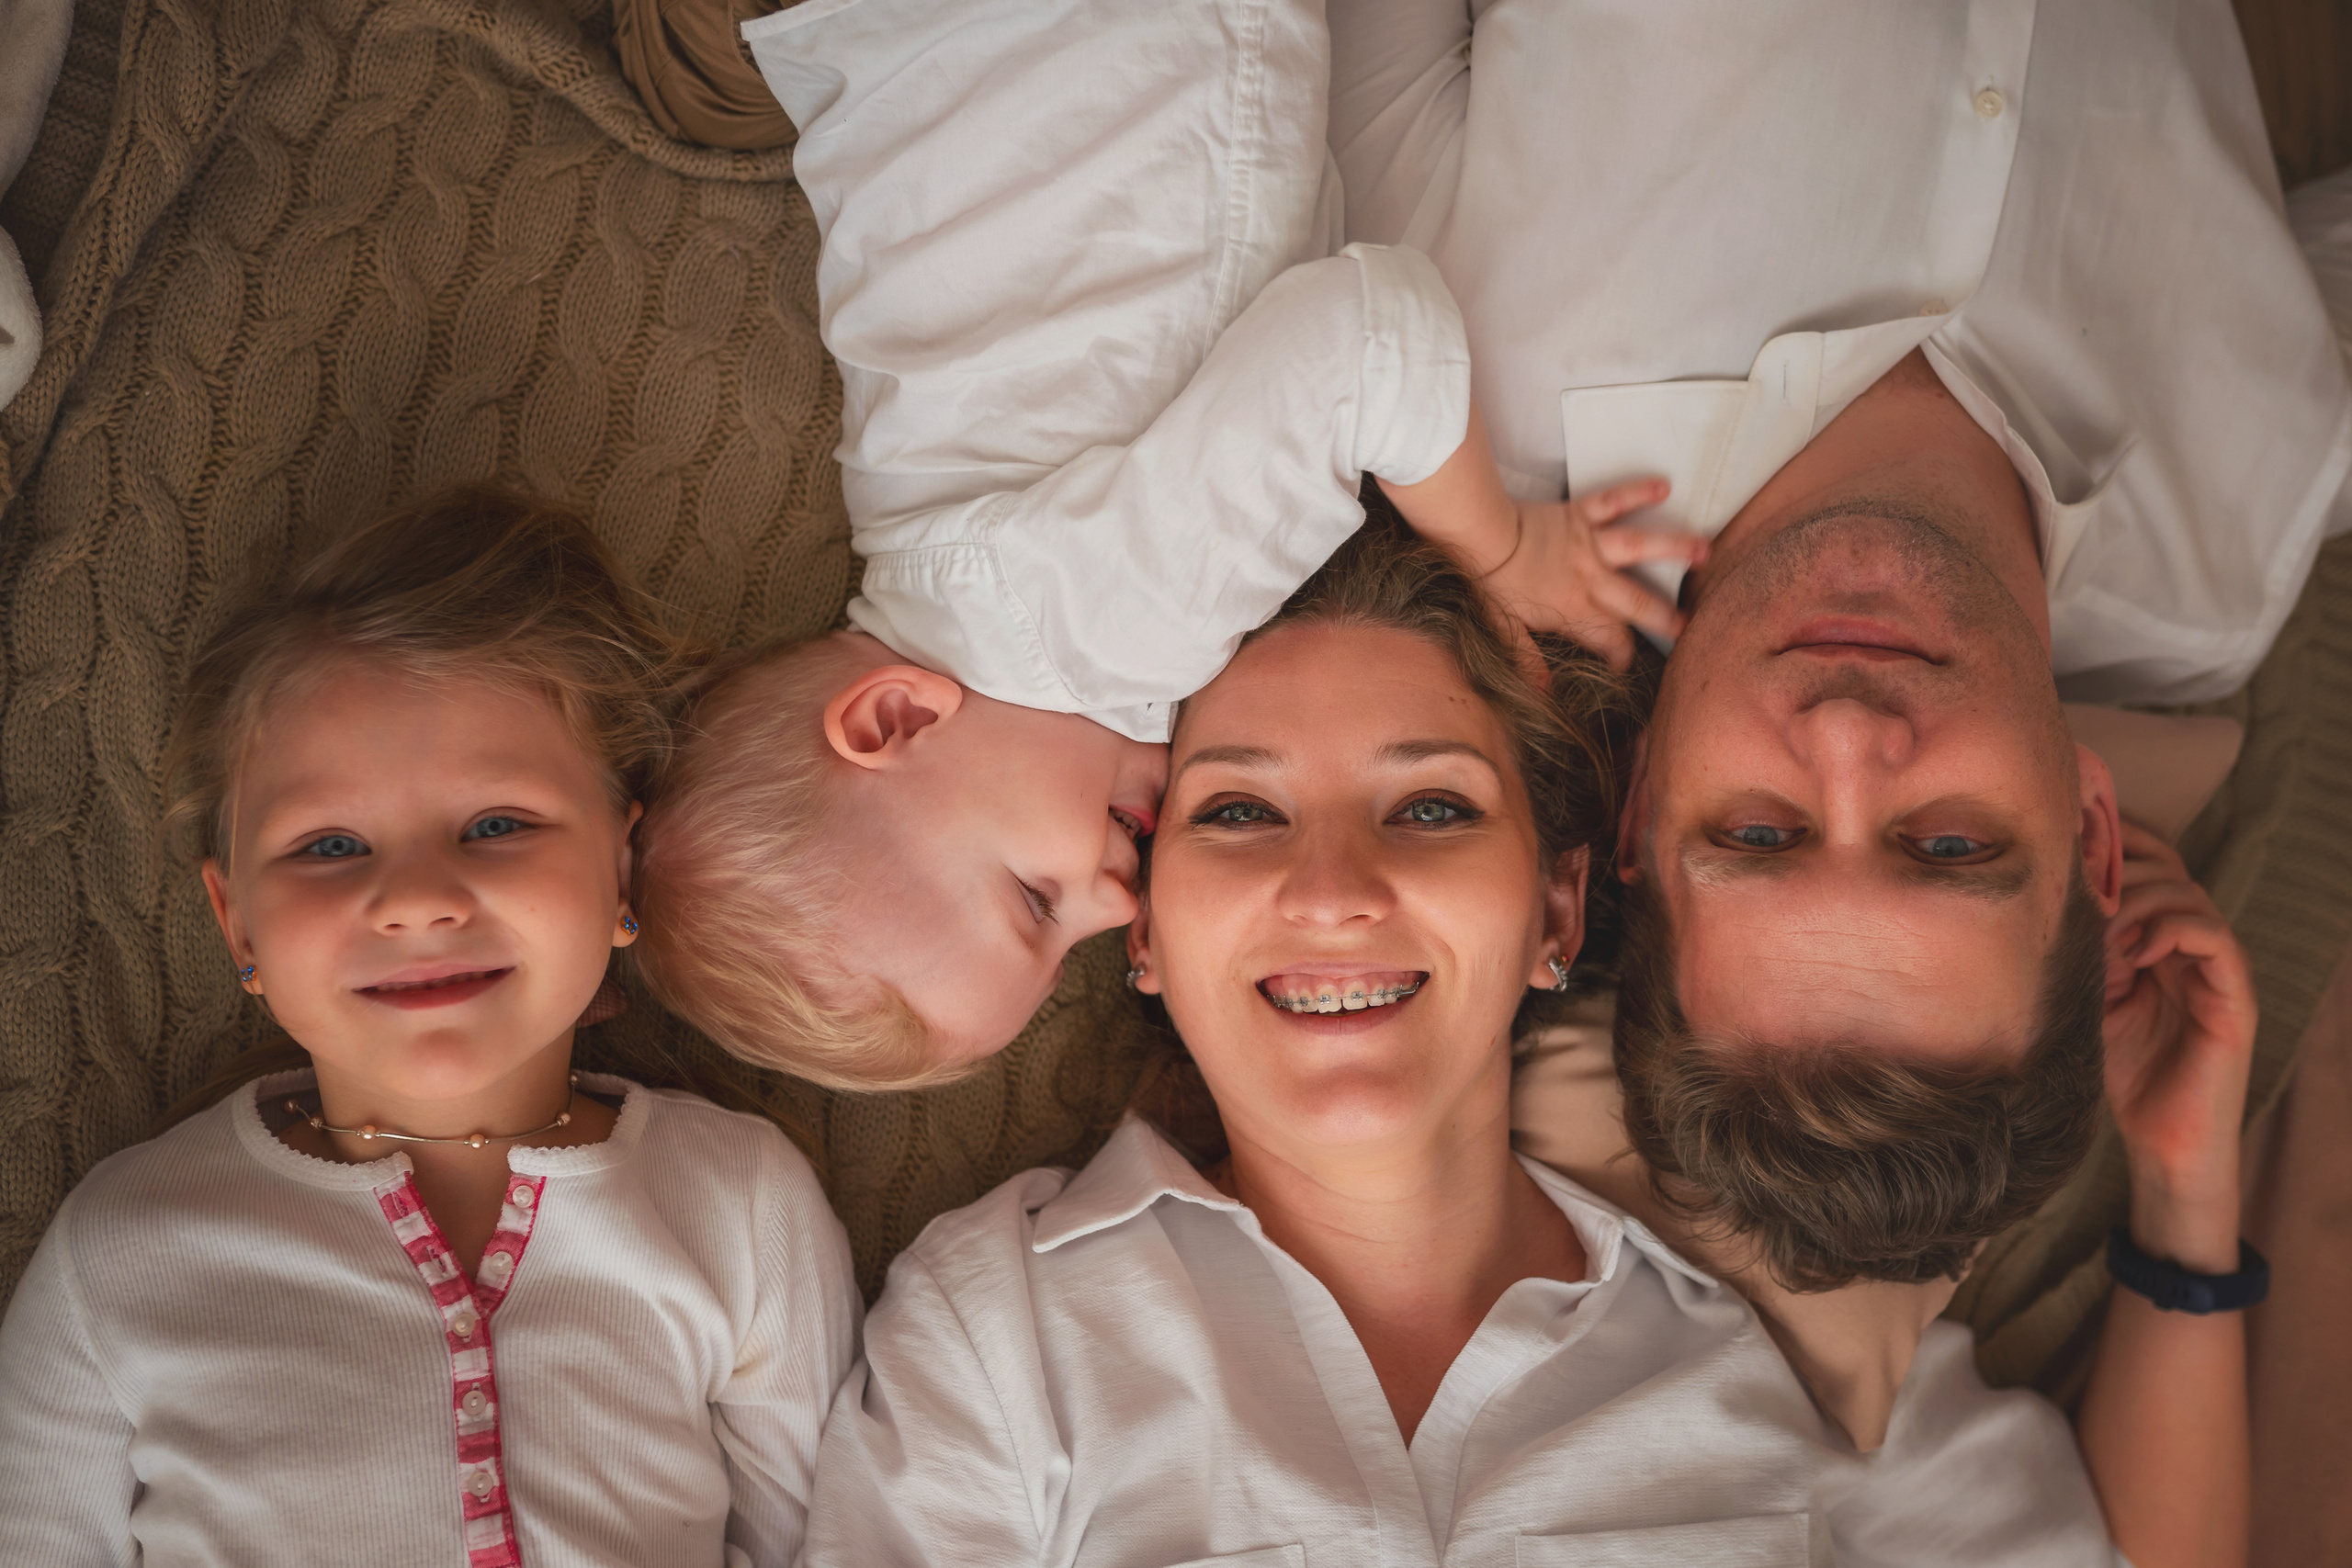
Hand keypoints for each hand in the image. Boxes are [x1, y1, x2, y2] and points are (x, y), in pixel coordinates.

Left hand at [1478, 479, 1707, 669]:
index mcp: (1574, 609)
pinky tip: (1664, 485)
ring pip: (1639, 546)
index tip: (1627, 666)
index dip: (1622, 655)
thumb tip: (1545, 694)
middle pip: (1637, 601)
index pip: (1610, 639)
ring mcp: (1589, 544)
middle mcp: (1591, 578)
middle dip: (1666, 616)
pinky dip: (1637, 491)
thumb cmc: (1489, 583)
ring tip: (1707, 552)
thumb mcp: (1504, 630)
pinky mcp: (1579, 515)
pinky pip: (1613, 501)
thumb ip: (1528, 661)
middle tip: (1693, 625)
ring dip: (1674, 548)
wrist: (1479, 535)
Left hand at [2102, 822, 2254, 1265]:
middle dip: (2120, 868)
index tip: (2066, 844)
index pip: (2147, 865)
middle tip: (2081, 895)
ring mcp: (2216, 969)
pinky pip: (2215, 938)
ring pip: (2189, 895)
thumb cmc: (2119, 1071)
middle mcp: (2189, 945)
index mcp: (2155, 938)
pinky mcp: (2233, 997)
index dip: (2113, 844)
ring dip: (2140, 900)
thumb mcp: (2085, 996)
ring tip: (2104, 931)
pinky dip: (2173, 930)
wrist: (2160, 1142)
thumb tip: (2040, 900)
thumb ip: (2077, 949)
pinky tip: (2135, 953)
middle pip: (2167, 868)